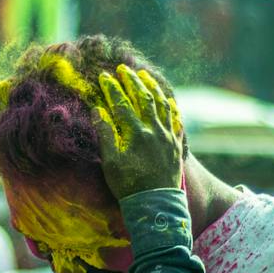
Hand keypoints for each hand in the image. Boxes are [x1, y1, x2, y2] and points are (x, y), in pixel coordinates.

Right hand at [97, 65, 184, 198]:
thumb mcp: (110, 162)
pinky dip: (171, 106)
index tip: (104, 76)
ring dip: (152, 88)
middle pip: (143, 97)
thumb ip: (105, 134)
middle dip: (132, 81)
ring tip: (145, 76)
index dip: (112, 88)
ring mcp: (167, 136)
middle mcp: (153, 130)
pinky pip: (176, 119)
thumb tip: (97, 110)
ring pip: (161, 104)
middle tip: (124, 69)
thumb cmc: (128, 185)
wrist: (156, 204)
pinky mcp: (175, 144)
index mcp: (135, 133)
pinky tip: (168, 100)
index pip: (121, 103)